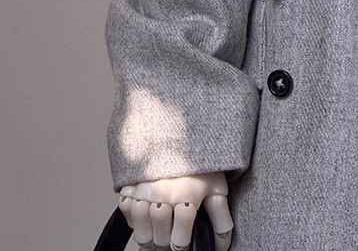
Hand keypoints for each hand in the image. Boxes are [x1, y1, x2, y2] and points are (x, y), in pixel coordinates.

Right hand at [118, 170, 232, 250]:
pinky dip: (133, 214)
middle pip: (159, 239)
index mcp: (188, 195)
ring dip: (150, 230)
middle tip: (172, 227)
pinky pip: (125, 213)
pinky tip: (146, 205)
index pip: (179, 241)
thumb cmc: (201, 164)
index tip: (183, 237)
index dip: (182, 242)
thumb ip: (221, 219)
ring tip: (160, 220)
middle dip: (167, 237)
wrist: (181, 128)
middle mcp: (164, 194)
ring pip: (141, 233)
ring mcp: (144, 190)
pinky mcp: (130, 185)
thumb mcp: (217, 187)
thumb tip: (222, 247)